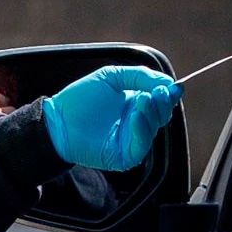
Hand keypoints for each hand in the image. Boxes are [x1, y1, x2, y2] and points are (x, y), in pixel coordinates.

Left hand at [42, 64, 180, 171]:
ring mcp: (131, 139)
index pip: (161, 101)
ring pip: (153, 129)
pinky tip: (136, 116)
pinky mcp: (124, 155)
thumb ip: (139, 76)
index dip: (169, 93)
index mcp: (136, 104)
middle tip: (157, 92)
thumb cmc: (80, 98)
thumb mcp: (112, 76)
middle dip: (163, 102)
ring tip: (143, 99)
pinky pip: (140, 145)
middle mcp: (137, 123)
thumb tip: (167, 82)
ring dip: (152, 113)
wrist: (57, 119)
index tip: (173, 86)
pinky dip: (141, 130)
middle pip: (162, 115)